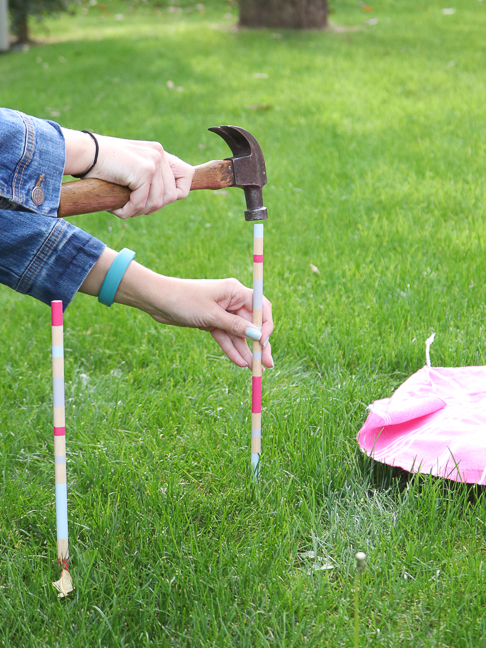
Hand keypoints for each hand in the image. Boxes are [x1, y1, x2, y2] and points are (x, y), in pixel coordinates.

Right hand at [62, 129, 193, 218]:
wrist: (84, 154)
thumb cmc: (103, 166)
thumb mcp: (132, 168)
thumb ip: (150, 179)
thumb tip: (165, 200)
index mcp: (159, 152)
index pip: (187, 175)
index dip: (177, 193)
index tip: (159, 200)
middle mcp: (160, 154)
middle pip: (172, 196)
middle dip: (153, 207)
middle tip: (133, 208)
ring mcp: (153, 162)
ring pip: (158, 202)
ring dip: (140, 211)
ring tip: (124, 209)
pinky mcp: (144, 171)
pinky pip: (142, 203)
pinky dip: (129, 211)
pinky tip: (117, 209)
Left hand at [144, 276, 273, 368]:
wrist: (157, 300)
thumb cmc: (184, 300)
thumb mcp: (211, 315)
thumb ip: (235, 326)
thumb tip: (258, 336)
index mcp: (235, 291)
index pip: (261, 307)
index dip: (266, 325)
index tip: (263, 342)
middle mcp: (232, 301)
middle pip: (252, 324)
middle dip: (260, 344)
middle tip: (268, 364)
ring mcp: (222, 312)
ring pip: (239, 334)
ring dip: (246, 351)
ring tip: (254, 369)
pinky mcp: (212, 322)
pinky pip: (226, 337)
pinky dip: (232, 349)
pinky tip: (240, 362)